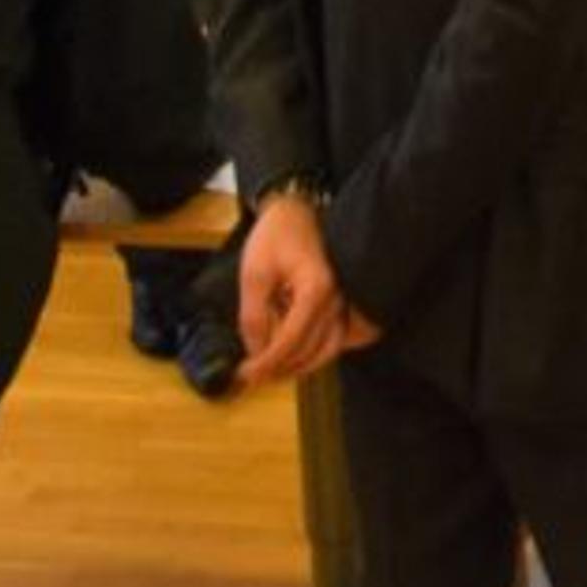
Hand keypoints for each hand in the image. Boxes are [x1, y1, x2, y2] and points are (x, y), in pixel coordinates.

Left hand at [234, 191, 372, 389]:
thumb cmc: (275, 236)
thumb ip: (254, 317)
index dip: (266, 362)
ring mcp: (342, 301)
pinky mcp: (340, 302)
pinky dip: (312, 352)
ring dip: (299, 365)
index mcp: (316, 289)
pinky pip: (332, 337)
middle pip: (311, 350)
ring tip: (271, 370)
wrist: (297, 209)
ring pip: (327, 349)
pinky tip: (290, 353)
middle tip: (252, 376)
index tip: (244, 374)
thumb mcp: (254, 274)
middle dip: (280, 369)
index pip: (291, 340)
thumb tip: (255, 352)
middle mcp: (336, 299)